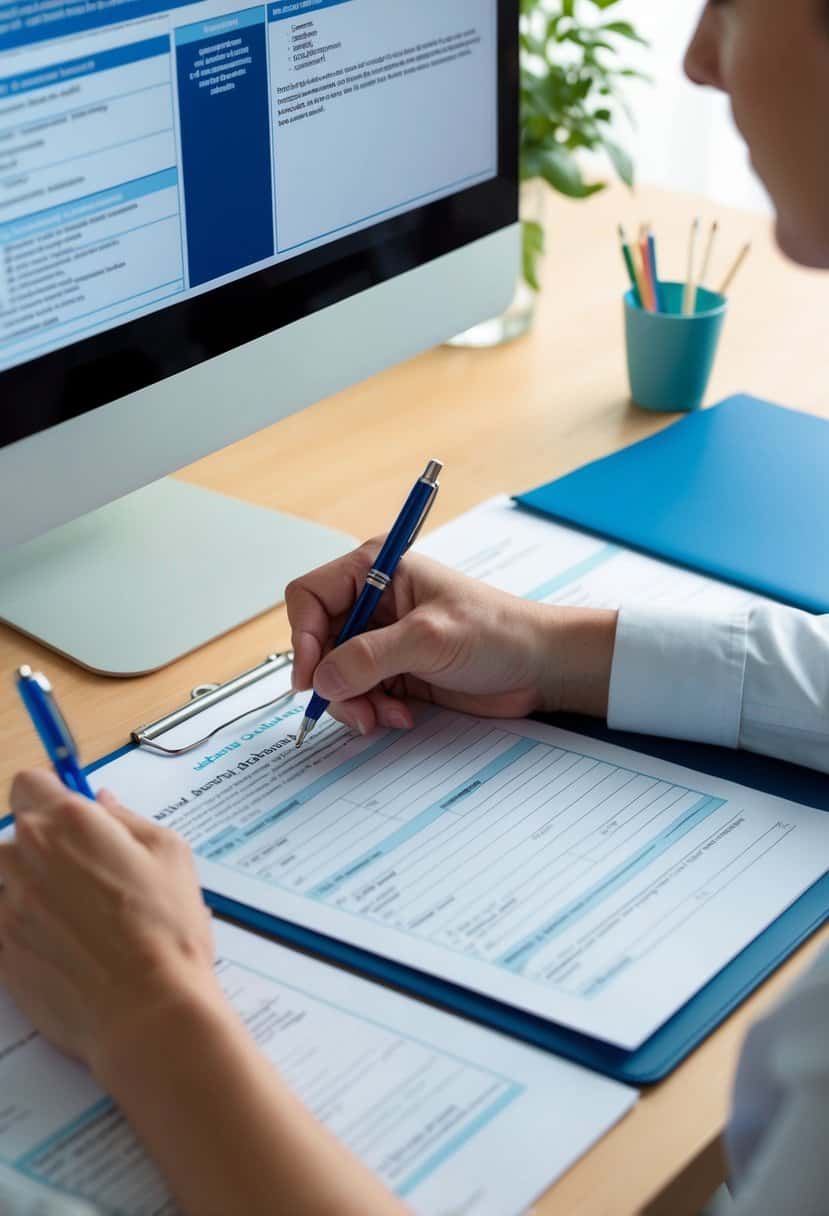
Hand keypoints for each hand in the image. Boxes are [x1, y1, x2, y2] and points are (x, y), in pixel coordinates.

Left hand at [0, 771, 218, 1077]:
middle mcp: (28, 858)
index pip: (29, 783)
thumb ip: (128, 820)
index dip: (51, 795)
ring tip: (69, 915)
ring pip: (3, 879)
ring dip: (26, 886)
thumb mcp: (171, 854)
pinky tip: (63, 948)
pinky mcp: (0, 952)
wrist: (148, 1011)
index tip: (70, 814)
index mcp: (71, 824)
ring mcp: (7, 907)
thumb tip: (103, 804)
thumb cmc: (167, 930)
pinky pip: (1, 923)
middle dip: (41, 846)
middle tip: (82, 873)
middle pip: (12, 834)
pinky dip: (24, 929)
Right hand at [287, 543, 617, 732]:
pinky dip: (371, 710)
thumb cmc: (498, 632)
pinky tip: (401, 715)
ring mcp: (381, 638)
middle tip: (356, 708)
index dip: (302, 636)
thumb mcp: (430, 638)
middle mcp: (372, 602)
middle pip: (316, 642)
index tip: (311, 676)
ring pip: (334, 674)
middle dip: (332, 680)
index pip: (309, 596)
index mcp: (377, 570)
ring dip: (354, 701)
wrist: (540, 667)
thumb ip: (371, 657)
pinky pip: (358, 694)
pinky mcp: (393, 670)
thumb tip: (323, 678)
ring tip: (385, 715)